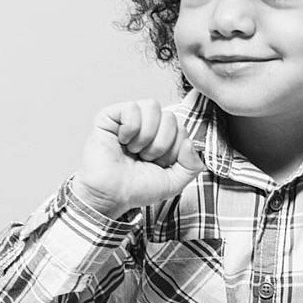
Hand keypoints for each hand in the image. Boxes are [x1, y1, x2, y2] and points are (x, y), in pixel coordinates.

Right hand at [72, 100, 206, 215]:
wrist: (111, 196)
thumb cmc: (138, 189)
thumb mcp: (174, 182)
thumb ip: (192, 166)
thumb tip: (189, 142)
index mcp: (164, 137)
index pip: (182, 128)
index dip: (174, 150)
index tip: (158, 165)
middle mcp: (148, 125)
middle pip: (170, 117)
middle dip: (161, 144)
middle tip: (145, 158)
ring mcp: (129, 119)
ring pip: (152, 106)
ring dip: (146, 135)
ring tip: (134, 150)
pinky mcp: (110, 116)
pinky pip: (131, 107)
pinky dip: (130, 128)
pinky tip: (122, 141)